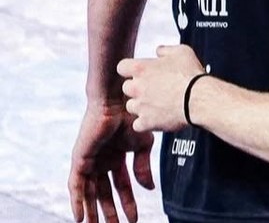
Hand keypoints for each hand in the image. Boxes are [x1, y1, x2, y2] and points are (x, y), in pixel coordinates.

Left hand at [68, 103, 154, 222]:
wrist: (120, 101)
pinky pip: (76, 186)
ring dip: (91, 212)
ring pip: (89, 193)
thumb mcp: (143, 147)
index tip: (134, 219)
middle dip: (109, 212)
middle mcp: (101, 161)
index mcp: (117, 157)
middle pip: (104, 193)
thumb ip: (143, 168)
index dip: (128, 203)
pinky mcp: (79, 159)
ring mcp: (90, 161)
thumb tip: (148, 189)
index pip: (122, 186)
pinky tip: (79, 217)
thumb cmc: (132, 117)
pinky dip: (77, 202)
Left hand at [118, 45, 205, 132]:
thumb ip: (165, 50)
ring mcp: (140, 106)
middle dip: (137, 88)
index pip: (122, 67)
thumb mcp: (182, 51)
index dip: (130, 69)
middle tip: (153, 88)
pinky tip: (156, 118)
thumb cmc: (191, 76)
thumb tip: (159, 51)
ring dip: (141, 105)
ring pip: (131, 106)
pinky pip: (138, 124)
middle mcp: (137, 87)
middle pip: (126, 88)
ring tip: (157, 104)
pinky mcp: (147, 122)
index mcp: (141, 69)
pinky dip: (145, 122)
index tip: (139, 72)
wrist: (200, 98)